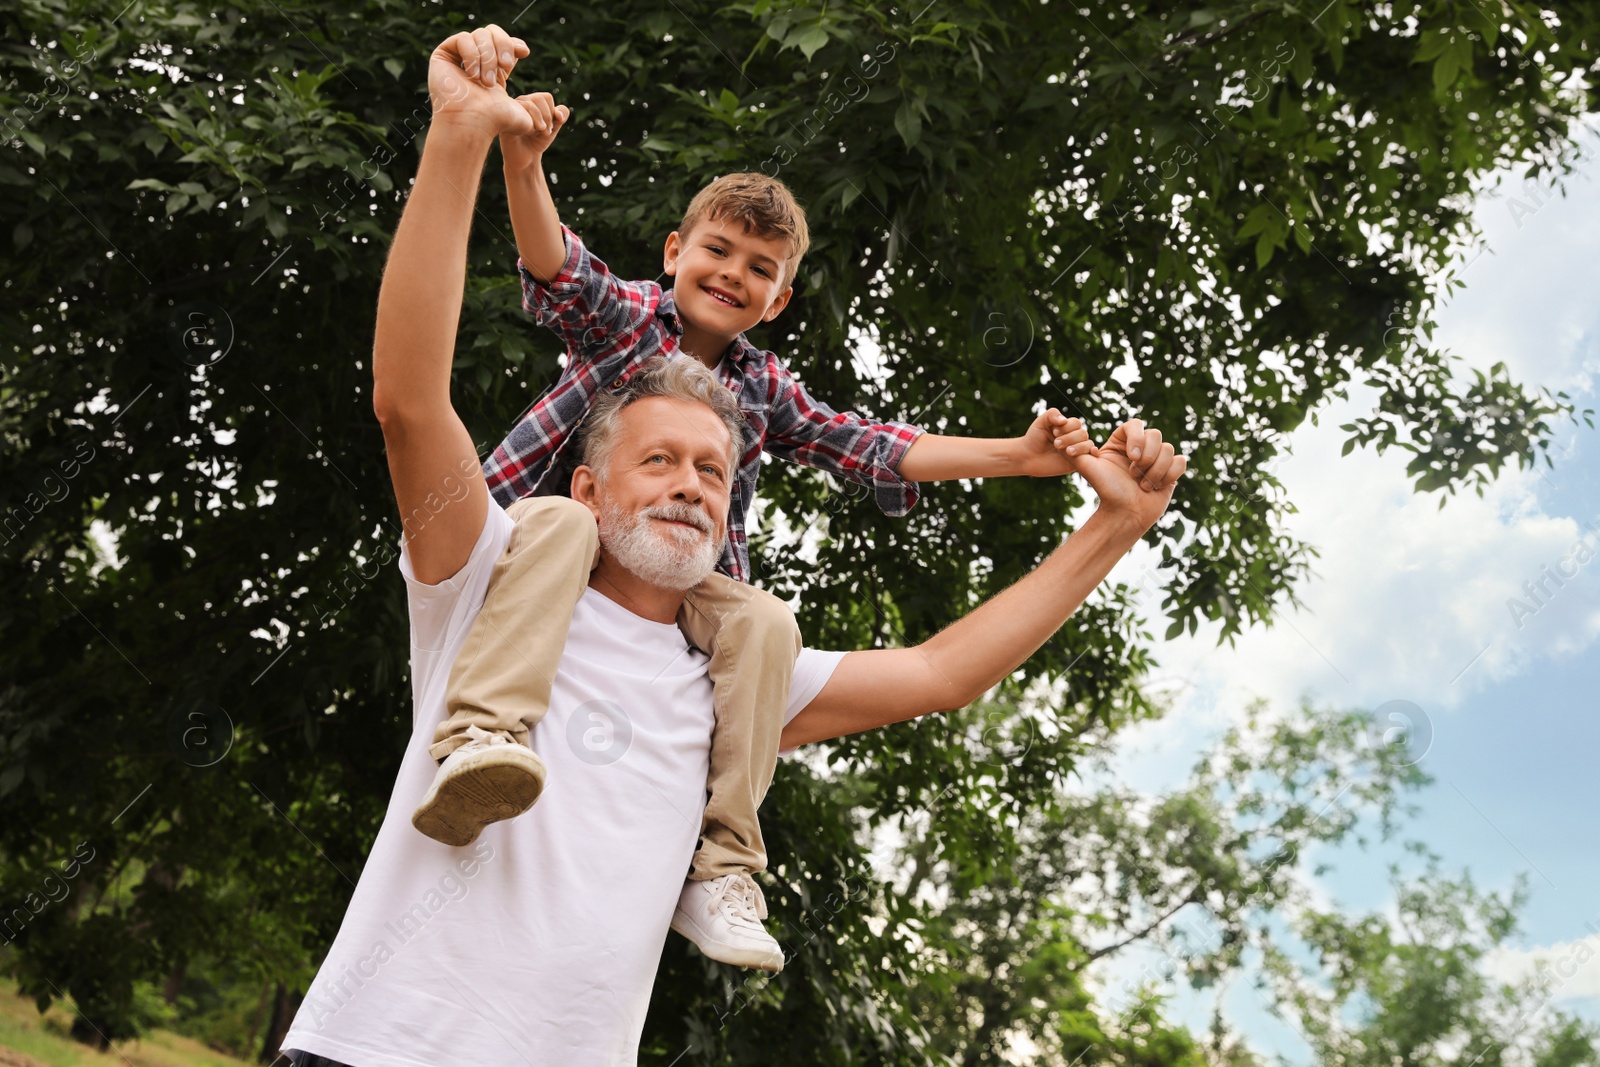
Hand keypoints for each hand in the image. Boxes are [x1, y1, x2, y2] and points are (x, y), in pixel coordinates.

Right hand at [428, 26, 532, 138]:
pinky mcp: (443, 55)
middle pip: (492, 31)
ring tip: (486, 81)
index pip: (503, 41)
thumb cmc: (496, 119)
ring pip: (479, 34)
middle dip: (503, 47)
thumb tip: (524, 49)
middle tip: (506, 66)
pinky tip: (472, 75)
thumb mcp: (518, 99)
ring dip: (488, 57)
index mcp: (492, 69)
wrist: (475, 124)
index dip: (513, 43)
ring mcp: (458, 57)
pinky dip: (472, 54)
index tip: (524, 53)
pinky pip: (463, 38)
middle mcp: (475, 61)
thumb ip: (520, 77)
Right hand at [501, 92, 570, 173]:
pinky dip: (530, 123)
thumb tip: (558, 113)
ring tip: (536, 132)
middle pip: (540, 98)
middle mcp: (521, 102)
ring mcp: (513, 109)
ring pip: (530, 104)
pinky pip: (520, 112)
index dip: (552, 112)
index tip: (549, 127)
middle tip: (544, 131)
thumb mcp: (553, 128)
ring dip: (539, 120)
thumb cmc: (537, 141)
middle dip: (547, 117)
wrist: (525, 157)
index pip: (546, 97)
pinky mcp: (506, 118)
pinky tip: (527, 131)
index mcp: (532, 101)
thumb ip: (561, 116)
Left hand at [1017, 408, 1095, 476]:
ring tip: (1066, 452)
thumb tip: (1065, 420)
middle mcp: (1073, 438)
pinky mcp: (1076, 462)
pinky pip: (1089, 457)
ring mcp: (1076, 450)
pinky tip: (1089, 452)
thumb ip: (1052, 414)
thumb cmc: (1033, 439)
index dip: (1067, 427)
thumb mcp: (1041, 422)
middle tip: (1056, 444)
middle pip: (1082, 433)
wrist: (1028, 457)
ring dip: (1078, 447)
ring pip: (1087, 444)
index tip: (1054, 432)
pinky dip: (1091, 453)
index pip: (1076, 423)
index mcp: (1067, 428)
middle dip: (1069, 438)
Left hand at [1071, 418, 1186, 530]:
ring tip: (1142, 486)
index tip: (1132, 456)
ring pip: (1168, 448)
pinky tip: (1156, 487)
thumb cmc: (1107, 491)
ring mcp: (1157, 459)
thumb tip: (1064, 438)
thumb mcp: (1088, 468)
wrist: (1124, 514)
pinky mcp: (1171, 470)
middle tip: (1133, 475)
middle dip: (1147, 457)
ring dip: (1155, 470)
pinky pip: (1180, 461)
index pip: (1135, 424)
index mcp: (1122, 442)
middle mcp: (1140, 448)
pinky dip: (1169, 475)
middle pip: (1155, 434)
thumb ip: (1076, 450)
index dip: (1137, 438)